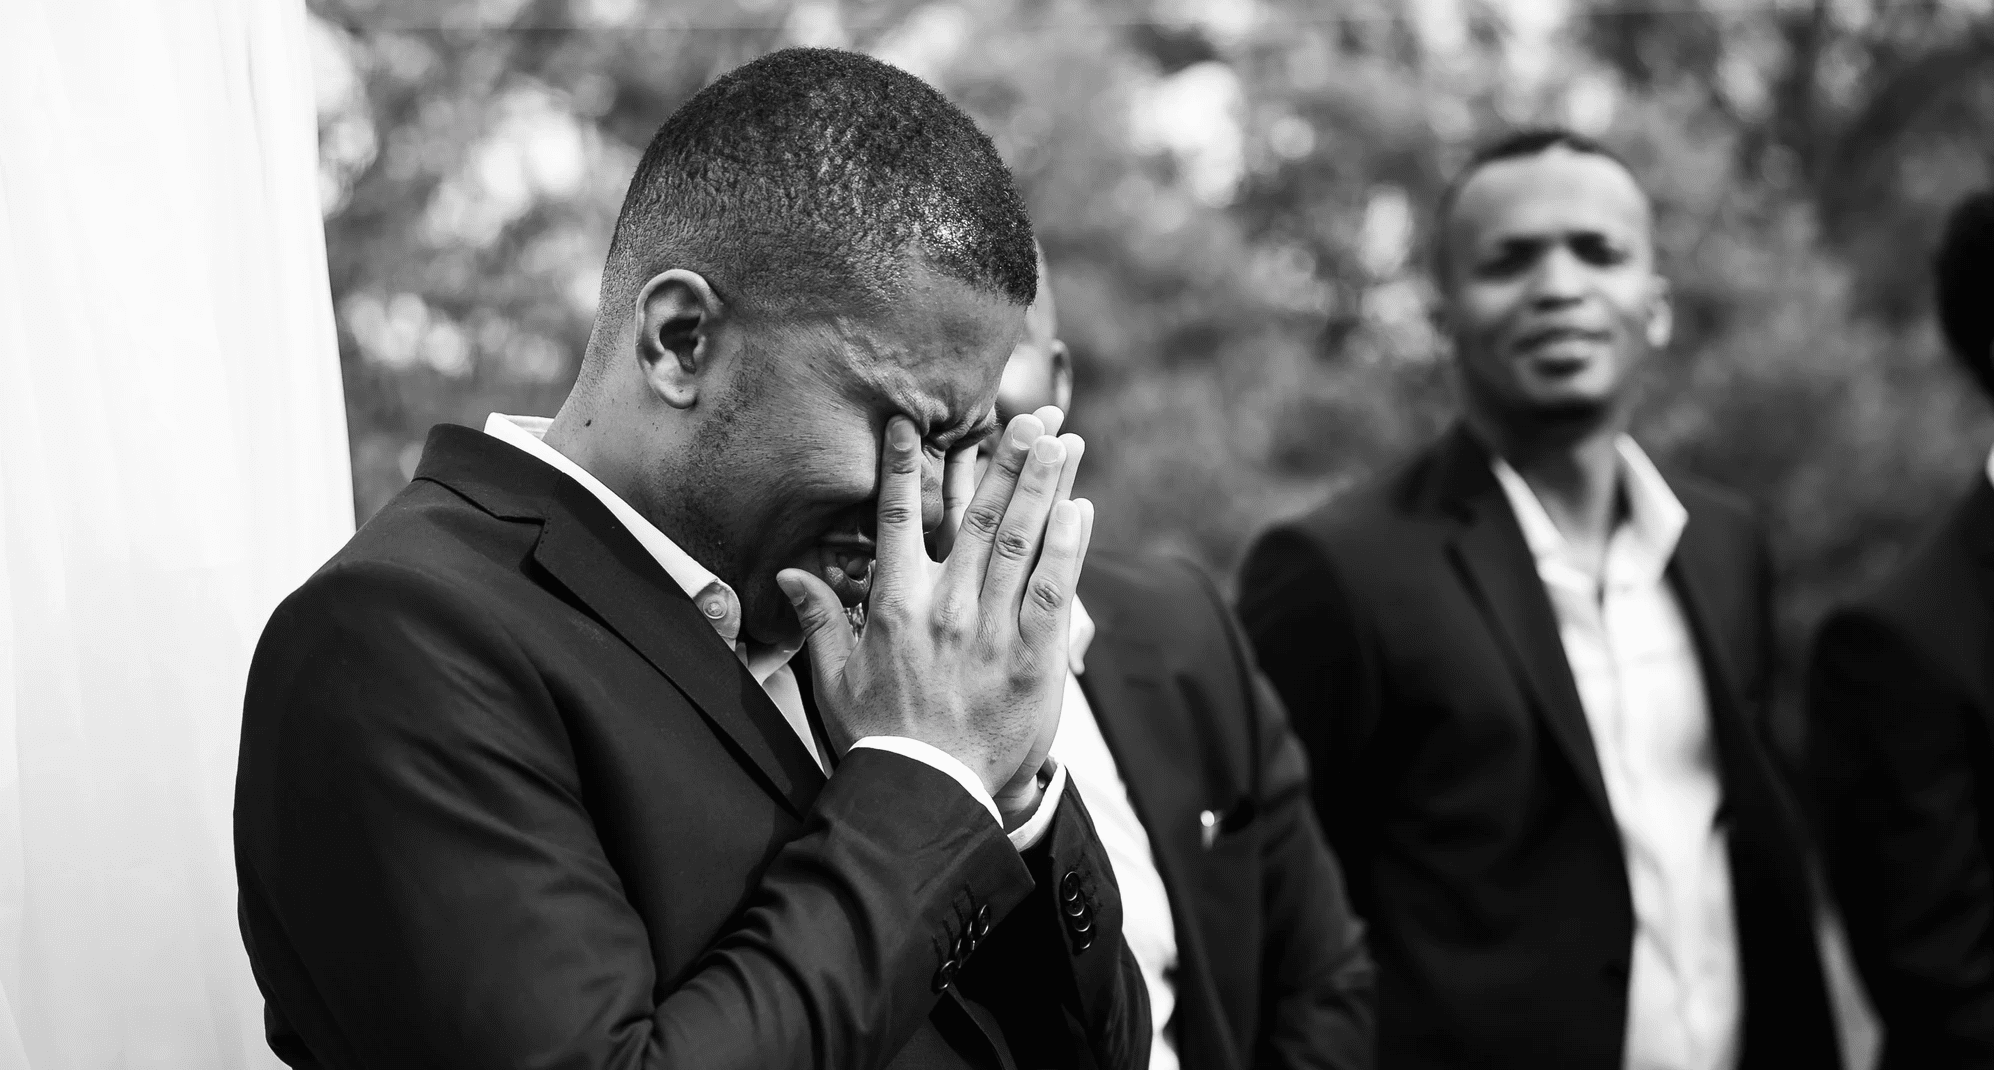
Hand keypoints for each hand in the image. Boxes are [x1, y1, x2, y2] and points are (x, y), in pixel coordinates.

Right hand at [778, 411, 1092, 819]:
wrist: (927, 797)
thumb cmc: (879, 739)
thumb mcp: (833, 680)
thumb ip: (817, 620)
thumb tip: (789, 573)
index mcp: (894, 606)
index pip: (897, 519)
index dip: (906, 466)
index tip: (914, 421)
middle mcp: (945, 607)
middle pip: (978, 517)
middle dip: (1005, 460)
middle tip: (1028, 416)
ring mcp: (992, 630)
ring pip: (1022, 542)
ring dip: (1043, 486)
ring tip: (1061, 441)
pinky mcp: (1033, 658)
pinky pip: (1053, 589)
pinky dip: (1068, 546)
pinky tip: (1079, 509)